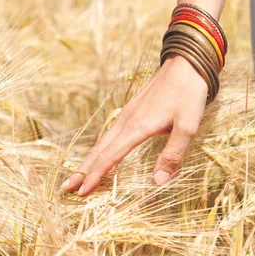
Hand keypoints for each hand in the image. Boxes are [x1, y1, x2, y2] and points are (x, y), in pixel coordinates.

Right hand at [60, 55, 207, 195]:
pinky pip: (110, 135)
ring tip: (76, 177)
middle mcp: (127, 121)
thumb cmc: (188, 94)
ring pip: (102, 142)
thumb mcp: (188, 126)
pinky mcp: (132, 112)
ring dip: (88, 160)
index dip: (96, 175)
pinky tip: (99, 155)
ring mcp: (127, 115)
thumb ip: (172, 155)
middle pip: (99, 150)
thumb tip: (157, 182)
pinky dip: (100, 149)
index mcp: (138, 126)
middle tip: (65, 189)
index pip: (111, 156)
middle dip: (82, 170)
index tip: (82, 192)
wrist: (186, 64)